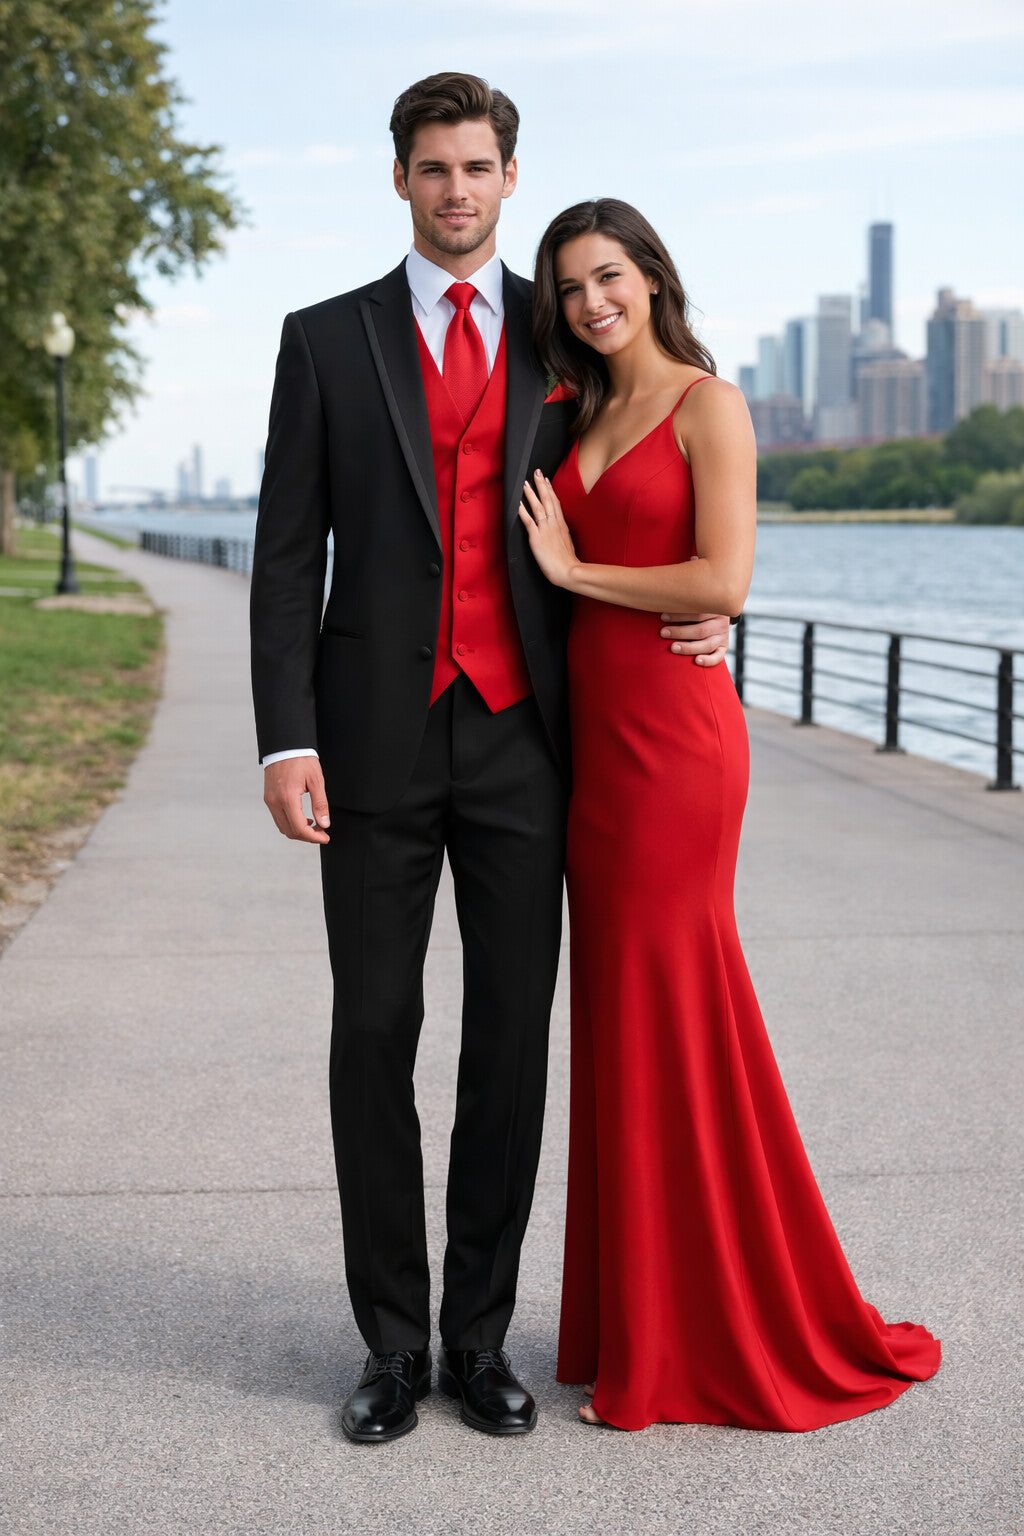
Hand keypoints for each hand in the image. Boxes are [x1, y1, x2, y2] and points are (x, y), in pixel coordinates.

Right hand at [263, 756, 330, 843]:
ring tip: (314, 827)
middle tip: (322, 833)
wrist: (285, 745)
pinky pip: (278, 818)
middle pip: (290, 831)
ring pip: (283, 827)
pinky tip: (303, 819)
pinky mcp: (268, 798)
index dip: (313, 837)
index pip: (299, 828)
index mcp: (288, 797)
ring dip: (298, 831)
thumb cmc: (302, 760)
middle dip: (307, 837)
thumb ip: (320, 804)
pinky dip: (290, 823)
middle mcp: (275, 801)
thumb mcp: (316, 781)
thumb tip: (324, 824)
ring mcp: (270, 800)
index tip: (325, 837)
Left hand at [518, 470, 578, 588]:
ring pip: (538, 507)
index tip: (546, 480)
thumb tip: (559, 531)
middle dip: (541, 485)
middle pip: (548, 500)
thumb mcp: (568, 543)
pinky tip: (518, 504)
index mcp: (562, 525)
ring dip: (531, 494)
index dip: (550, 490)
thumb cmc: (568, 562)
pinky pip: (529, 522)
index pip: (556, 503)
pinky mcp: (537, 538)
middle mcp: (554, 524)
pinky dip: (523, 512)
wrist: (568, 571)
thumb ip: (562, 534)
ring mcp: (545, 530)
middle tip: (536, 472)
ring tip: (525, 484)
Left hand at [660, 612, 730, 666]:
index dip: (679, 615)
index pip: (697, 612)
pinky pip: (718, 657)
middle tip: (663, 633)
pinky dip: (708, 661)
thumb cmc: (696, 611)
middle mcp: (720, 623)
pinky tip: (696, 661)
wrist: (716, 618)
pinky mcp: (723, 648)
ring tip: (673, 648)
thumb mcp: (694, 605)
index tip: (663, 617)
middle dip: (680, 632)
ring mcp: (722, 636)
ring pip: (707, 644)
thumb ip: (683, 606)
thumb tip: (660, 604)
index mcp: (714, 608)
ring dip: (688, 647)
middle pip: (701, 630)